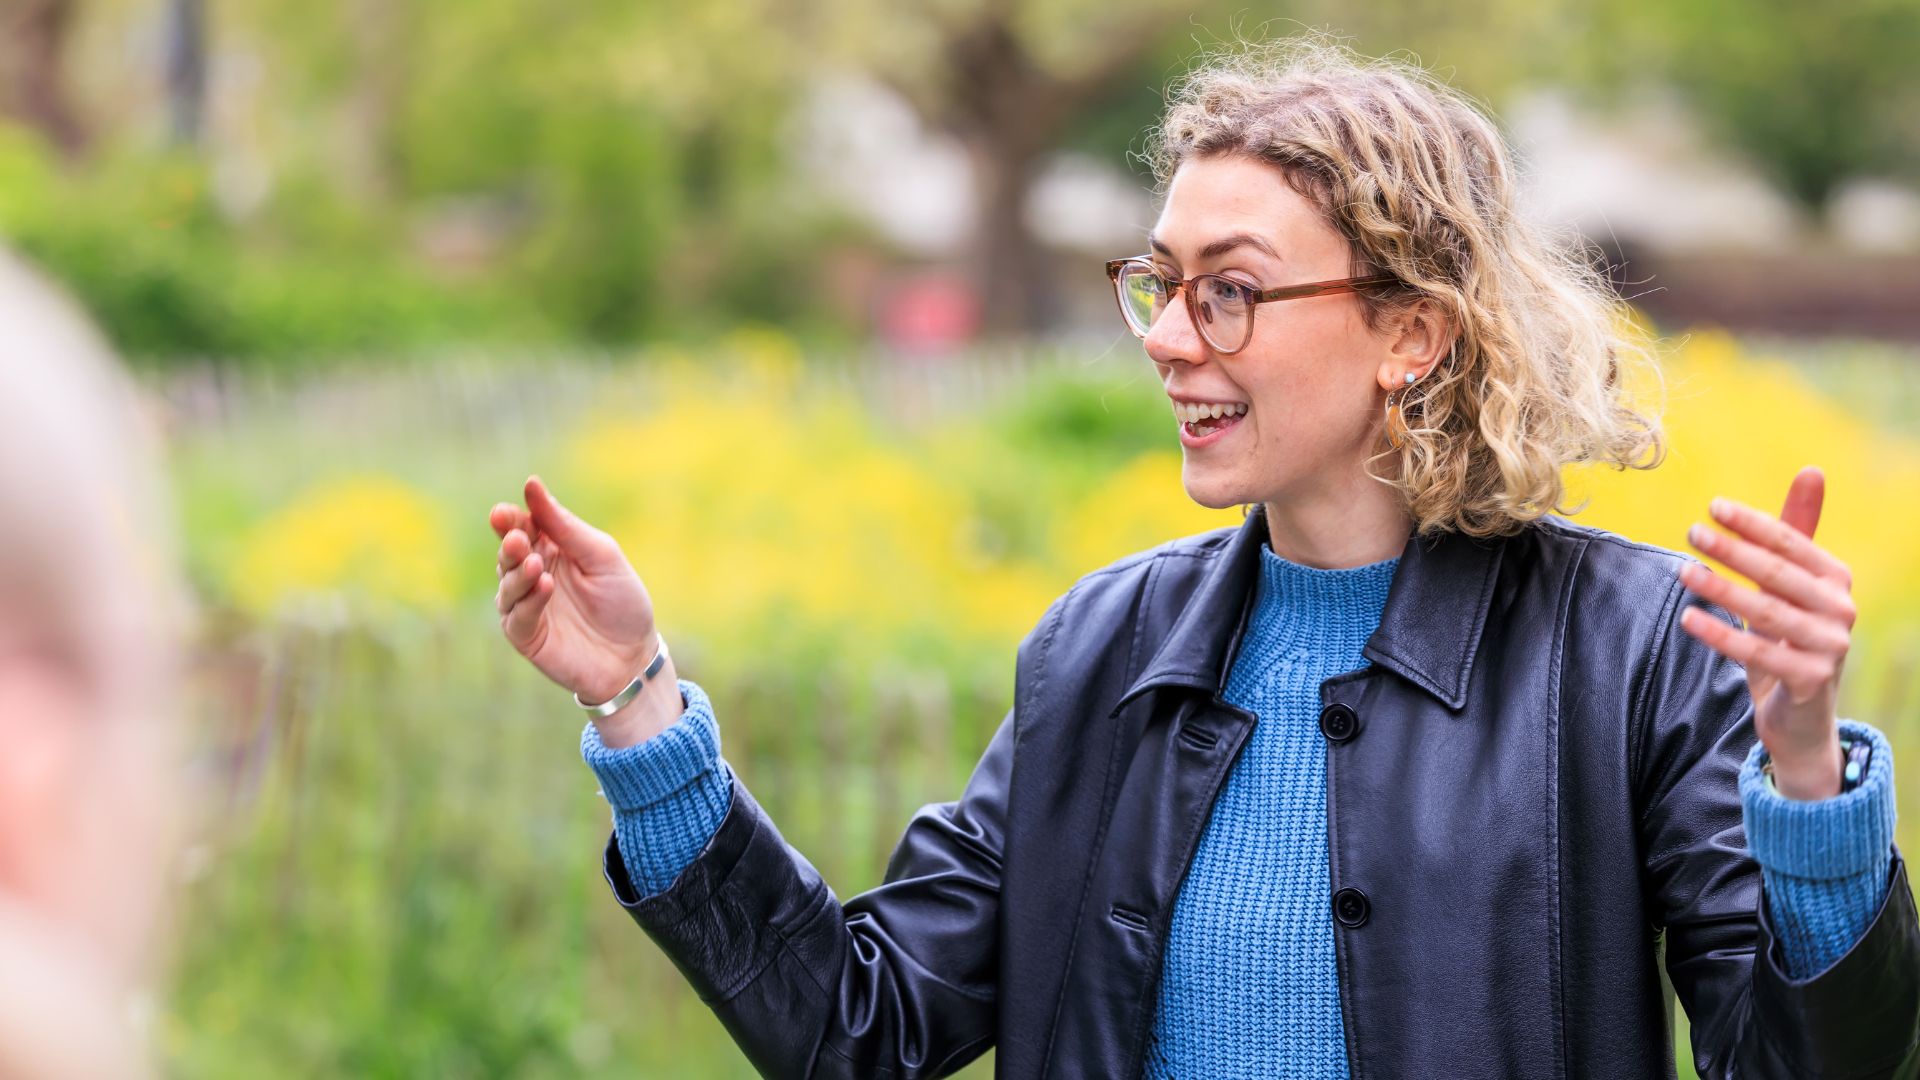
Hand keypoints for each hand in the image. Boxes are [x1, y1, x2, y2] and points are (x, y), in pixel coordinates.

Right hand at [491, 476, 679, 745]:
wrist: (634, 655)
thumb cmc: (622, 601)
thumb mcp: (601, 555)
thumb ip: (566, 527)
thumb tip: (531, 485)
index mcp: (551, 549)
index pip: (523, 526)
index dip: (511, 519)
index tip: (506, 512)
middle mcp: (532, 574)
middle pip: (509, 553)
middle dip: (510, 543)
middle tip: (517, 538)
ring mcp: (525, 605)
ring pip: (507, 584)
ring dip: (518, 572)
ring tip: (535, 563)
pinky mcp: (524, 635)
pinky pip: (516, 616)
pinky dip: (528, 601)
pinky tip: (544, 588)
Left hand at [1675, 466, 1855, 799]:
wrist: (1800, 715)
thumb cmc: (1788, 637)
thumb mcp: (1791, 585)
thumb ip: (1794, 533)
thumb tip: (1813, 470)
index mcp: (1836, 579)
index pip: (1792, 543)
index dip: (1753, 523)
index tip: (1712, 506)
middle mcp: (1841, 610)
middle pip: (1779, 574)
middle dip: (1734, 550)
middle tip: (1692, 532)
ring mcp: (1830, 647)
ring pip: (1767, 613)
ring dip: (1721, 589)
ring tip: (1683, 571)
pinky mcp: (1811, 680)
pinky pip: (1759, 652)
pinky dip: (1721, 634)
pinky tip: (1688, 619)